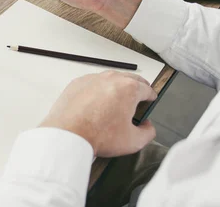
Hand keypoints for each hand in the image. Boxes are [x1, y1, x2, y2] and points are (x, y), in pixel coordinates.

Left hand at [40, 71, 157, 156]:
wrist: (68, 135)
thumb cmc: (97, 135)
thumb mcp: (133, 141)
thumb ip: (148, 132)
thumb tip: (147, 126)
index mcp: (128, 89)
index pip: (147, 89)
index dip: (151, 97)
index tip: (150, 100)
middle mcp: (111, 78)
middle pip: (130, 79)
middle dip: (137, 88)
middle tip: (138, 97)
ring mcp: (92, 79)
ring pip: (110, 78)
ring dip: (117, 86)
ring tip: (118, 100)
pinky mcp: (77, 83)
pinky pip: (93, 83)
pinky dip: (98, 89)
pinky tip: (97, 102)